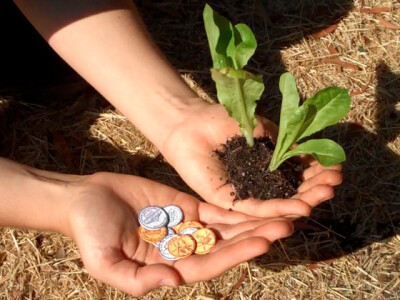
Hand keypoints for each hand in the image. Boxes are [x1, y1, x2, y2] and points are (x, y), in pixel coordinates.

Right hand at [66, 172, 292, 295]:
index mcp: (169, 266)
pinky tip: (258, 202)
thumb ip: (136, 280)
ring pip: (227, 226)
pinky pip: (215, 207)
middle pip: (226, 245)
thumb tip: (172, 282)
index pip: (209, 263)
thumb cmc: (90, 233)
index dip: (235, 254)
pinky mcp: (186, 205)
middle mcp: (184, 248)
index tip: (262, 243)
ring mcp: (187, 226)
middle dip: (256, 236)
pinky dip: (237, 206)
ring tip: (283, 213)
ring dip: (253, 221)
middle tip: (287, 226)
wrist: (87, 199)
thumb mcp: (104, 263)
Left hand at [161, 102, 342, 217]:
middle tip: (333, 184)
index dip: (316, 174)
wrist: (191, 123)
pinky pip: (256, 209)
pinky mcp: (228, 201)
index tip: (336, 169)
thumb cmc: (223, 121)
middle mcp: (257, 184)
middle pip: (290, 193)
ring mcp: (244, 193)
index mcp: (266, 167)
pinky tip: (300, 208)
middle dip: (314, 189)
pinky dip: (278, 209)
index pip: (296, 175)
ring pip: (277, 204)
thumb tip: (312, 156)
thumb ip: (283, 144)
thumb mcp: (262, 129)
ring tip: (324, 195)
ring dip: (303, 200)